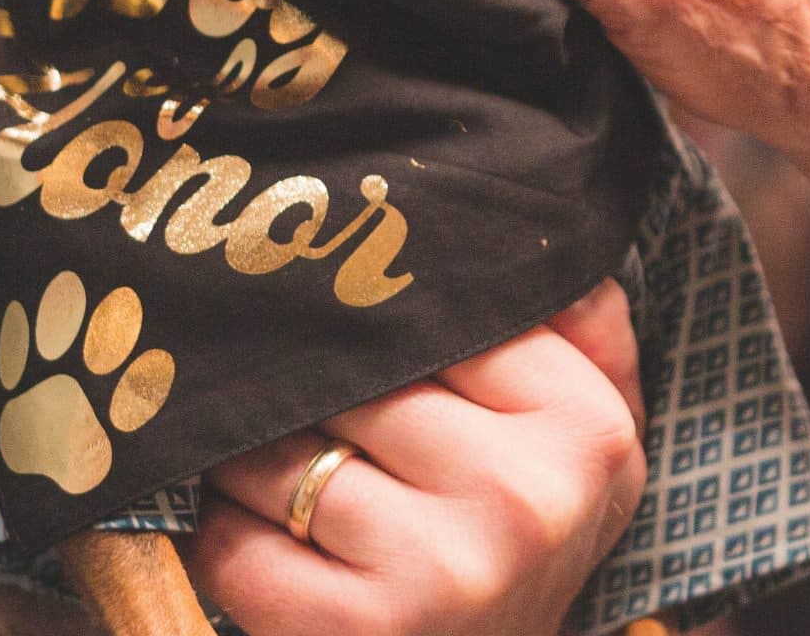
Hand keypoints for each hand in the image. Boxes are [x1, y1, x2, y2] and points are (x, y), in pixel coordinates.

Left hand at [186, 280, 645, 635]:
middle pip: (351, 380)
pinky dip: (223, 536)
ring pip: (281, 454)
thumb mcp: (583, 436)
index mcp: (586, 427)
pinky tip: (256, 537)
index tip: (338, 316)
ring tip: (272, 468)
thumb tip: (513, 215)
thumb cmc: (520, 541)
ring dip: (250, 459)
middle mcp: (524, 497)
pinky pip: (236, 545)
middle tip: (285, 388)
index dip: (372, 320)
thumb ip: (573, 321)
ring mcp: (445, 570)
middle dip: (304, 386)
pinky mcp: (362, 633)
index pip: (440, 314)